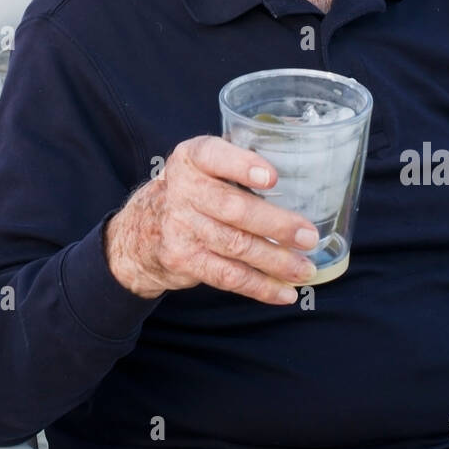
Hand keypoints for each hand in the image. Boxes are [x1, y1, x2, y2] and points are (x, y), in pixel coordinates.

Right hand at [104, 135, 318, 305]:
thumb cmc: (189, 193)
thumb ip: (235, 165)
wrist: (140, 231)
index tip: (272, 178)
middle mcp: (182, 190)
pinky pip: (227, 275)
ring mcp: (180, 227)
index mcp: (191, 159)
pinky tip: (284, 292)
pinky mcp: (183, 259)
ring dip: (276, 261)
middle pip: (234, 208)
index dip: (242, 166)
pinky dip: (260, 286)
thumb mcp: (201, 167)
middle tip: (308, 236)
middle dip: (276, 224)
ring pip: (236, 246)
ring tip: (305, 269)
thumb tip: (301, 181)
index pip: (214, 155)